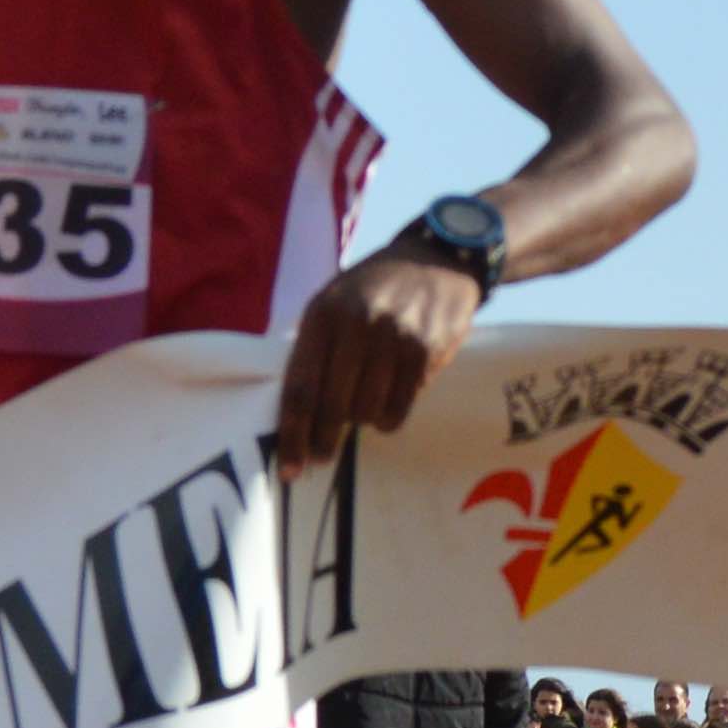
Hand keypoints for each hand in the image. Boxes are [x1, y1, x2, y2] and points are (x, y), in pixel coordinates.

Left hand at [273, 246, 483, 472]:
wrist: (437, 259)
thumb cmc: (375, 286)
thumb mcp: (334, 300)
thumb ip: (315, 346)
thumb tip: (296, 410)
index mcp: (324, 312)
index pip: (300, 386)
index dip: (292, 433)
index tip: (290, 467)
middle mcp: (357, 323)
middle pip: (332, 405)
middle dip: (323, 440)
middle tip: (320, 459)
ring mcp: (394, 337)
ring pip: (367, 410)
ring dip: (360, 420)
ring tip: (361, 409)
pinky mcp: (426, 351)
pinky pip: (399, 407)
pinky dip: (388, 418)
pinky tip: (386, 407)